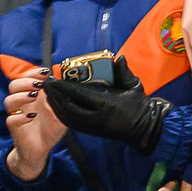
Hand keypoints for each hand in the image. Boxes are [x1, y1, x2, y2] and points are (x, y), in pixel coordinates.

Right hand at [3, 69, 61, 180]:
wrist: (41, 149)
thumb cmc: (50, 128)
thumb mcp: (60, 112)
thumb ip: (60, 99)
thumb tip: (60, 85)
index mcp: (33, 95)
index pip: (26, 78)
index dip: (33, 72)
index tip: (44, 72)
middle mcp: (23, 103)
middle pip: (13, 85)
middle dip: (25, 81)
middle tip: (38, 84)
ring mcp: (17, 114)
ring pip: (8, 100)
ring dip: (21, 96)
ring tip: (34, 96)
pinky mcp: (15, 128)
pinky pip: (11, 119)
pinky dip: (20, 117)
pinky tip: (31, 117)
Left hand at [42, 67, 170, 154]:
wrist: (145, 128)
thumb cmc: (140, 105)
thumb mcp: (134, 86)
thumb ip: (124, 72)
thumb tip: (119, 59)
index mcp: (108, 105)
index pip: (80, 95)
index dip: (64, 87)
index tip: (53, 78)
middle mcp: (97, 118)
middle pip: (69, 107)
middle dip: (55, 96)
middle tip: (46, 84)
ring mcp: (93, 127)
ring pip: (67, 117)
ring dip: (55, 104)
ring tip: (48, 92)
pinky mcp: (91, 132)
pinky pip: (71, 123)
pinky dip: (60, 113)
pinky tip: (55, 104)